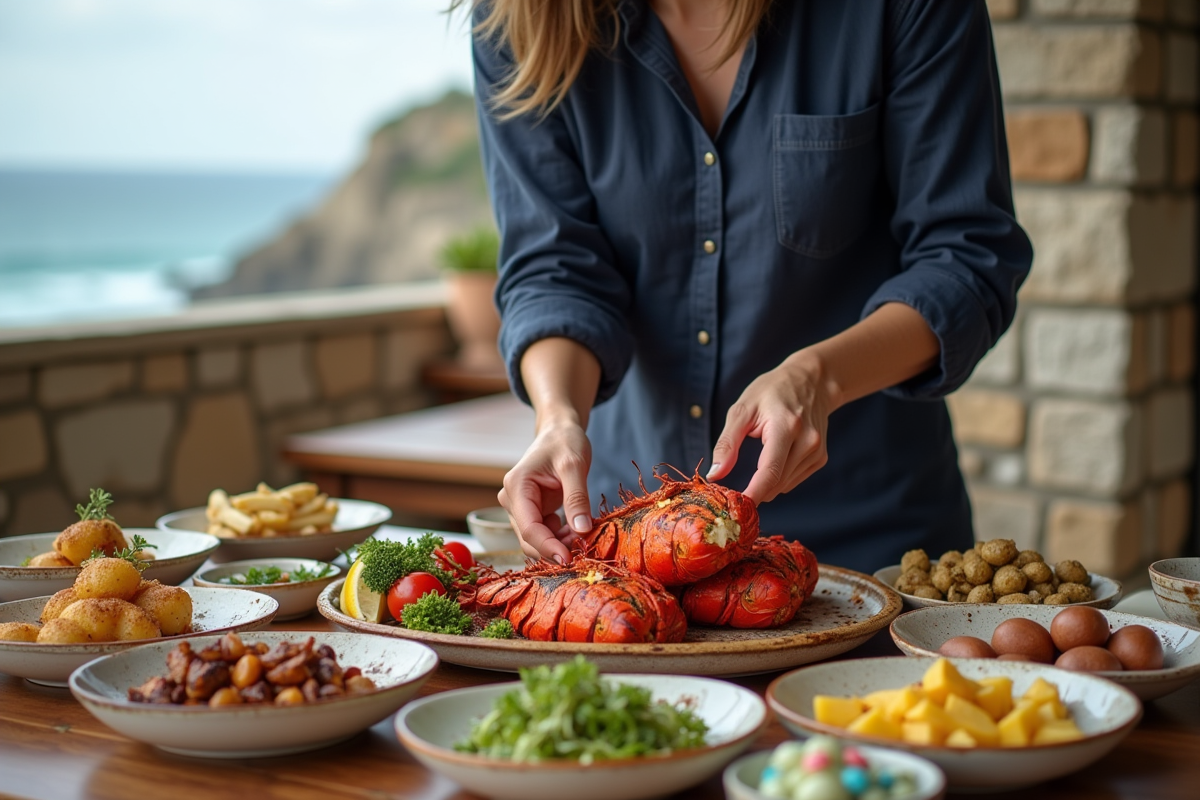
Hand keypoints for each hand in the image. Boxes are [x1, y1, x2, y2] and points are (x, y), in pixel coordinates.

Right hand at [498, 418, 593, 563]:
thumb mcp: (574, 465)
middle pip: (529, 538)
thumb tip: (582, 530)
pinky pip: (544, 533)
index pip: (528, 528)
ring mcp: (520, 507)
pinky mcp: (532, 511)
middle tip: (583, 551)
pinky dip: (561, 537)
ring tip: (584, 537)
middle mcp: (512, 500)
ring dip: (559, 544)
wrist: (559, 431)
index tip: (569, 560)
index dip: (547, 548)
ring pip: (536, 539)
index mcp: (517, 487)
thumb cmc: (564, 441)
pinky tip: (577, 530)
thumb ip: (577, 498)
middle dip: (554, 549)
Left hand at [706, 352, 836, 503]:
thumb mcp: (743, 409)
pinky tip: (774, 458)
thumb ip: (727, 443)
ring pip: (783, 486)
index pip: (769, 472)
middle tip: (732, 487)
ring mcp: (816, 451)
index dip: (752, 494)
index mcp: (786, 427)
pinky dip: (777, 477)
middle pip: (775, 483)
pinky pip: (792, 480)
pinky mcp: (820, 458)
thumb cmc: (772, 390)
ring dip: (765, 484)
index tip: (735, 507)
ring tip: (756, 463)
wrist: (812, 380)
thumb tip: (715, 474)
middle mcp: (807, 442)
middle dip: (753, 491)